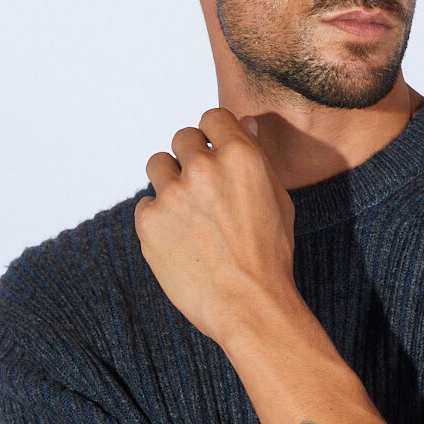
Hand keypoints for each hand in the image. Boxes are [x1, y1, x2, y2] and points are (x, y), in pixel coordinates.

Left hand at [137, 108, 299, 347]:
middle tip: (202, 190)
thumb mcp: (277, 200)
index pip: (212, 119)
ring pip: (158, 165)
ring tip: (187, 212)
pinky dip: (158, 218)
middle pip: (182, 138)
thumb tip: (245, 124)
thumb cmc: (269, 257)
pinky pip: (146, 205)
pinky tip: (180, 240)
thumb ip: (256, 157)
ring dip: (169, 181)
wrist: (248, 305)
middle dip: (190, 158)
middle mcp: (203, 167)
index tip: (214, 152)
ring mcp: (172, 194)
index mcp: (240, 156)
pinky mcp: (149, 221)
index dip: (213, 135)